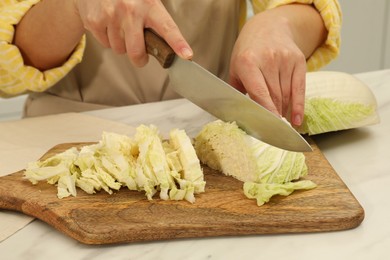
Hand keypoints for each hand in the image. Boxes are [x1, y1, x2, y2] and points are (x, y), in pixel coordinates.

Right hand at [72, 0, 192, 65]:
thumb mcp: (146, 1)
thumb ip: (156, 21)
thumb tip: (166, 49)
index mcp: (149, 4)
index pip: (167, 27)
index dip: (178, 43)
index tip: (187, 55)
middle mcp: (130, 9)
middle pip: (136, 52)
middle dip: (139, 58)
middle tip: (141, 55)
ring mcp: (111, 15)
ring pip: (120, 50)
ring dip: (122, 44)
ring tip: (120, 26)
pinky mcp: (95, 21)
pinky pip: (106, 44)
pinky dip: (108, 38)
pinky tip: (108, 23)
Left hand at [229, 12, 306, 125]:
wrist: (268, 27)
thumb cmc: (248, 52)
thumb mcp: (235, 67)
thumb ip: (236, 90)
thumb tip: (237, 114)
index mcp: (248, 62)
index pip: (258, 92)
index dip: (265, 111)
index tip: (268, 127)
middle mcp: (268, 59)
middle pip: (274, 96)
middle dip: (273, 115)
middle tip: (271, 130)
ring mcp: (285, 59)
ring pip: (286, 94)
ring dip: (283, 112)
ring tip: (279, 123)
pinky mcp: (298, 60)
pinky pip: (300, 89)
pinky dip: (298, 106)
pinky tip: (296, 119)